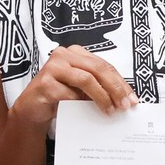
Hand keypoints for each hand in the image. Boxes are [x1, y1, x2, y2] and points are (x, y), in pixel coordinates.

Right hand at [15, 44, 134, 129]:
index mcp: (76, 53)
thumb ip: (99, 86)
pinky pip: (69, 94)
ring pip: (86, 79)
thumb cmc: (59, 97)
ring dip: (101, 97)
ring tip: (110, 110)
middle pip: (97, 69)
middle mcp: (63, 55)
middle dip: (115, 88)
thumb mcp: (81, 88)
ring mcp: (52, 67)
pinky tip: (86, 112)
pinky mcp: (44, 83)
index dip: (120, 82)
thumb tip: (125, 97)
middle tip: (124, 105)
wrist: (32, 109)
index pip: (104, 65)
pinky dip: (80, 104)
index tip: (131, 99)